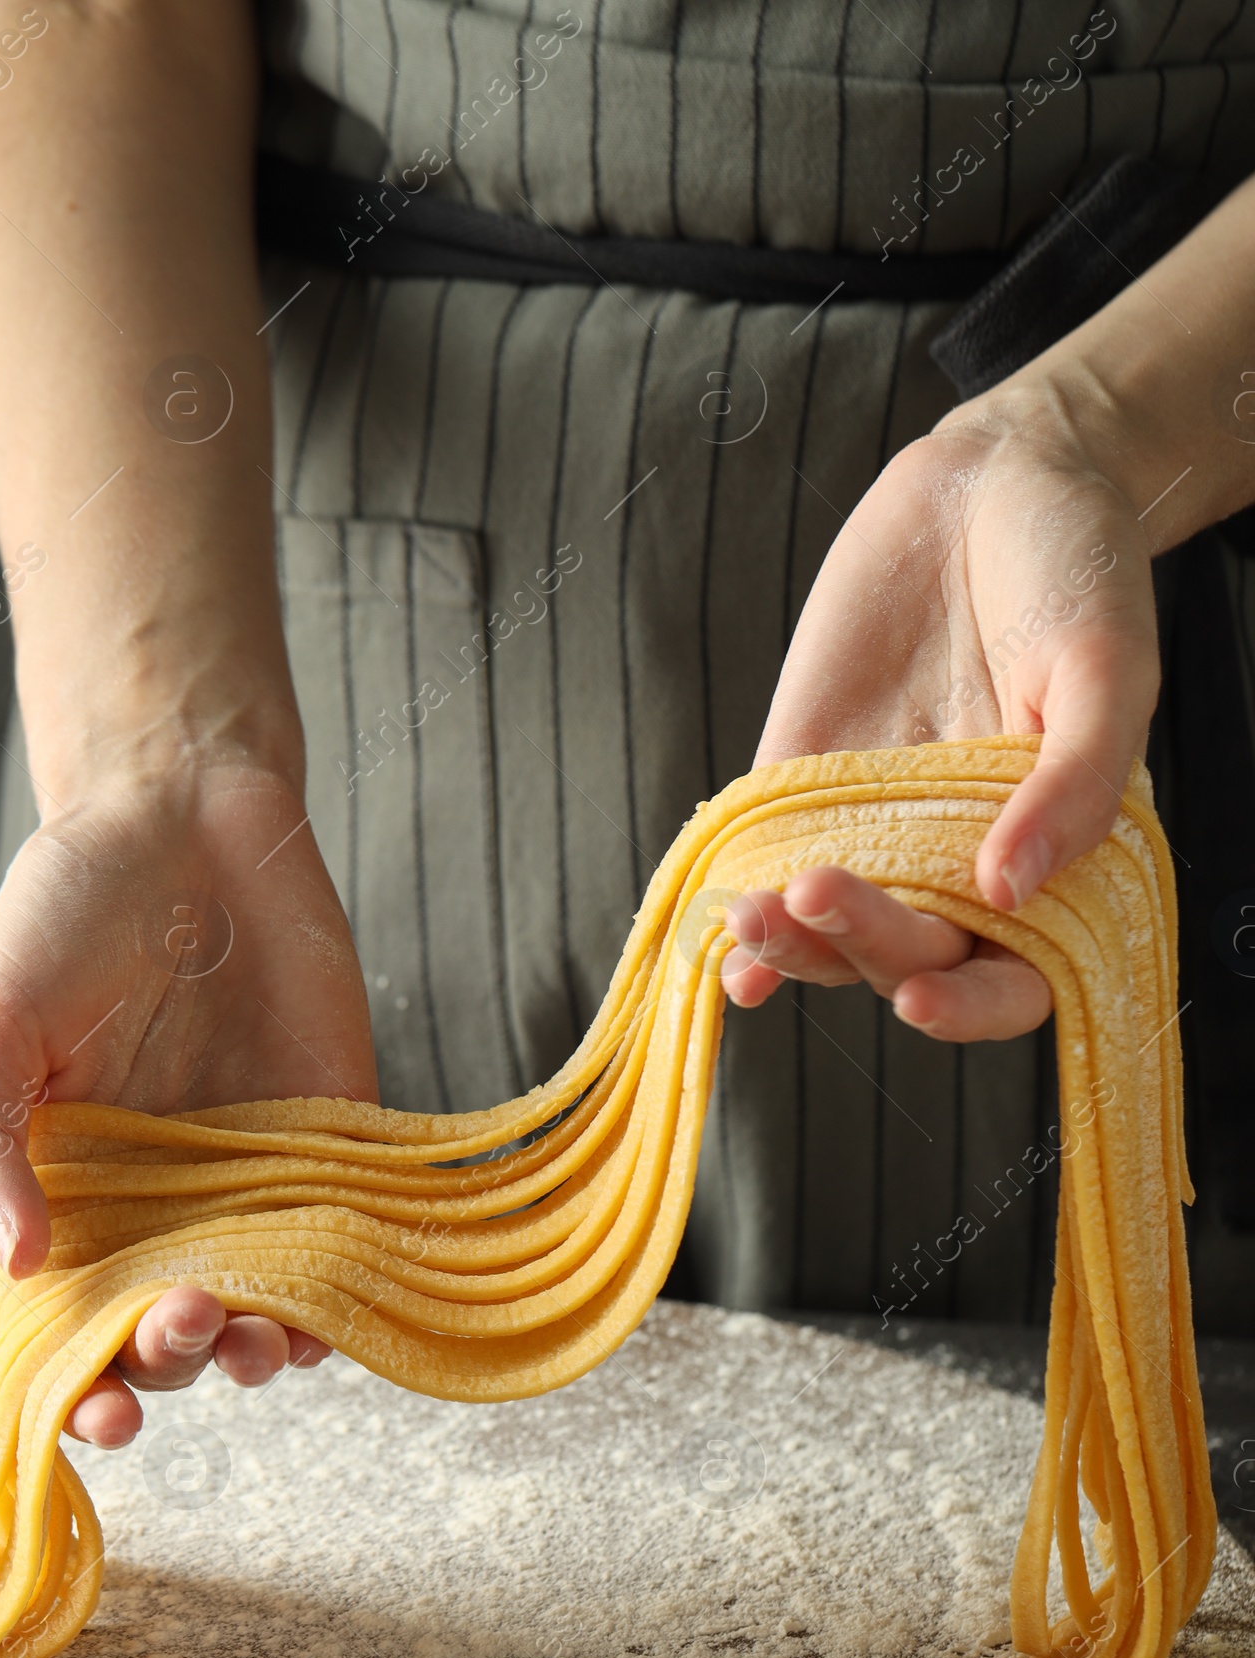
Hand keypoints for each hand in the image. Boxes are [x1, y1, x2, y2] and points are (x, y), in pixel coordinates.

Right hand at [0, 756, 376, 1445]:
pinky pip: (340, 1253)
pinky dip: (339, 1300)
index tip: (107, 1415)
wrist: (187, 817)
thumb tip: (14, 1257)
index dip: (84, 1393)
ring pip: (255, 1313)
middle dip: (174, 1359)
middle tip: (186, 1319)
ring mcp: (244, 1189)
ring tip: (256, 1339)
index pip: (68, 1331)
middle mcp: (153, 1211)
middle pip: (164, 1337)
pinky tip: (329, 1314)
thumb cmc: (67, 913)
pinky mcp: (328, 1152)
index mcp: (60, 1198)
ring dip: (257, 1352)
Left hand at [738, 378, 1159, 1038]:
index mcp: (1049, 859)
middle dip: (863, 947)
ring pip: (832, 931)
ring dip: (792, 944)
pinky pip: (773, 862)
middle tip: (825, 897)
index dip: (968, 1008)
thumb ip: (1073, 783)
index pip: (1011, 979)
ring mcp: (880, 829)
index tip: (916, 993)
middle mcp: (960, 864)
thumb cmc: (1080, 571)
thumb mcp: (1105, 670)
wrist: (999, 478)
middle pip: (908, 955)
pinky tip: (723, 933)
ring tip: (755, 919)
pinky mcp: (805, 784)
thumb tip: (1008, 891)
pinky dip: (745, 907)